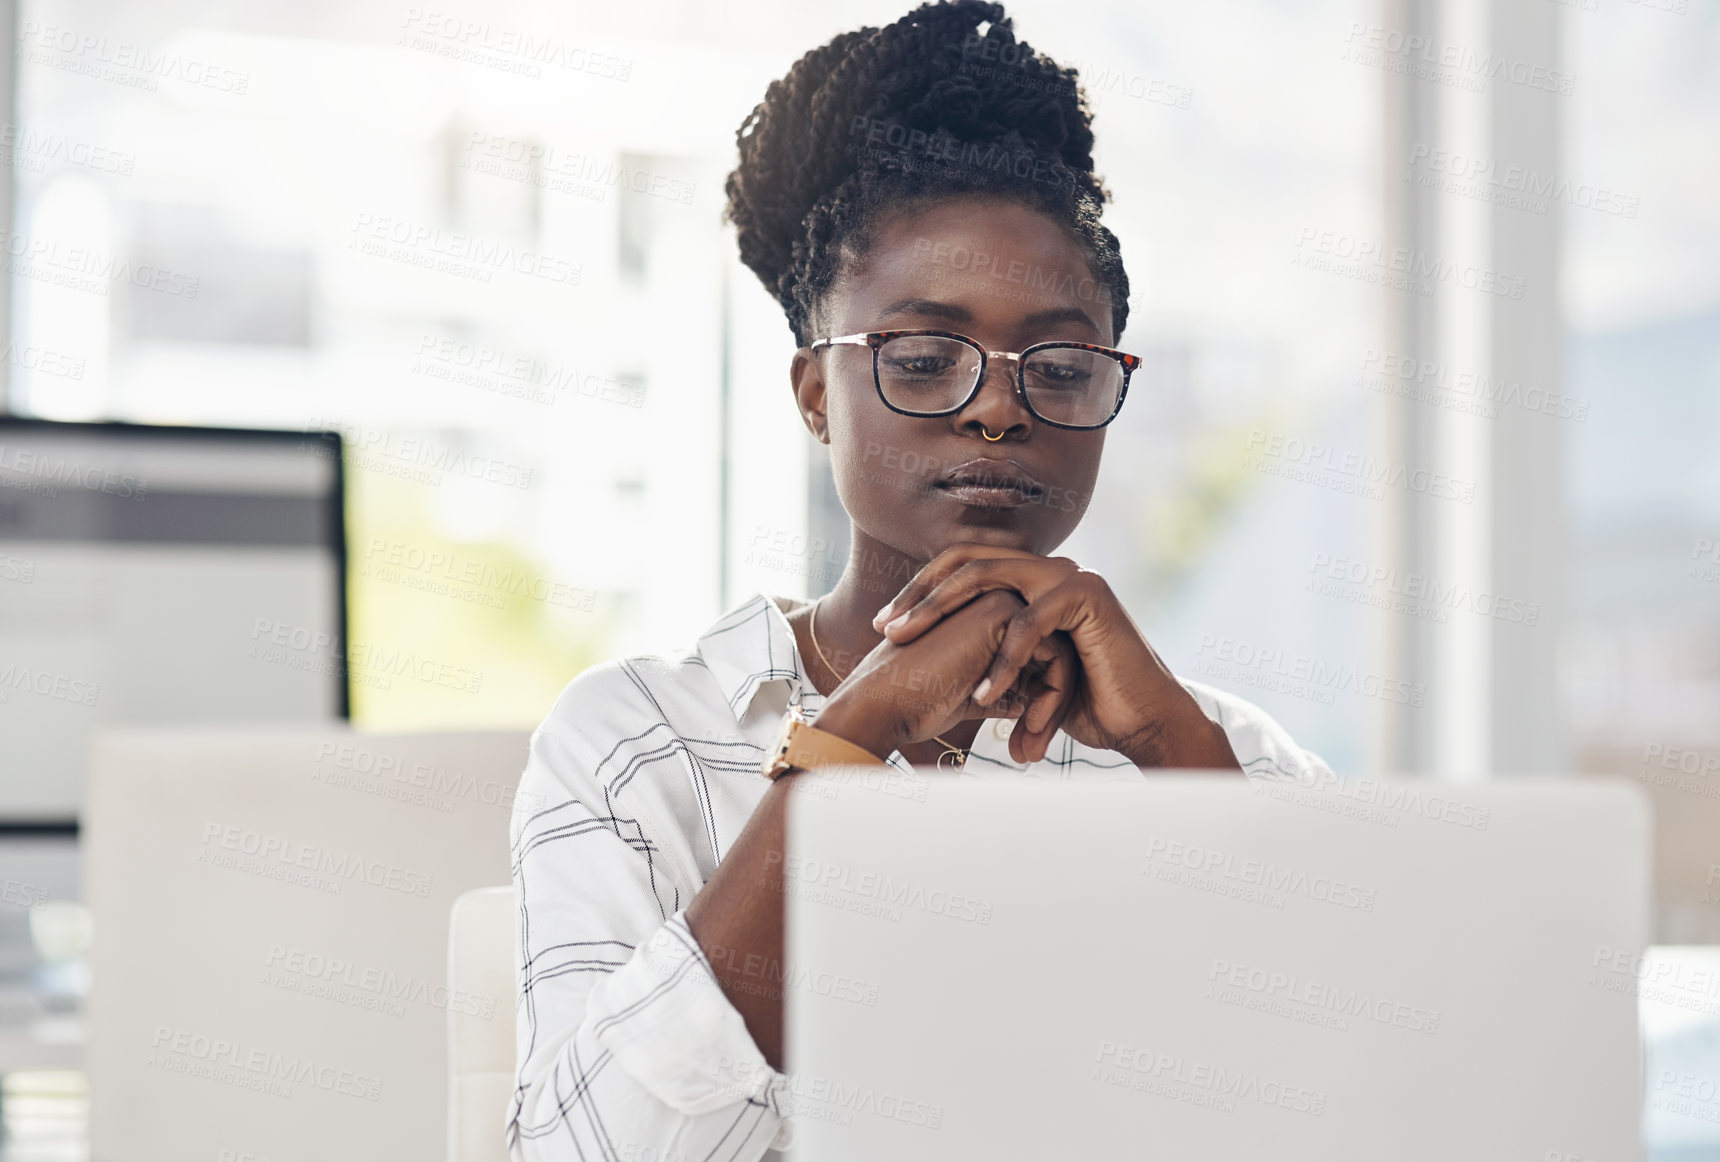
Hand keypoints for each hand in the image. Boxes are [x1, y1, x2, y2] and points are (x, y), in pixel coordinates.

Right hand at [816, 589, 1076, 765]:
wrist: (882, 704)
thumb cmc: (914, 705)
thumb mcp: (968, 696)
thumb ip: (1000, 692)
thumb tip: (1026, 703)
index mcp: (982, 617)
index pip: (1036, 655)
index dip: (1039, 699)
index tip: (1028, 739)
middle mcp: (993, 600)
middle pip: (1053, 651)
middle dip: (1053, 702)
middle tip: (1034, 748)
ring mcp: (1000, 599)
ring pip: (1061, 652)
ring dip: (1055, 704)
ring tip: (1032, 744)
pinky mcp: (1006, 614)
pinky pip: (1057, 655)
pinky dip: (1051, 697)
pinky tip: (1026, 725)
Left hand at [871, 545, 1239, 770]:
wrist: (1142, 724)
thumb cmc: (1084, 706)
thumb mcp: (1021, 678)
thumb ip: (987, 658)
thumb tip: (928, 661)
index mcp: (1032, 581)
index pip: (963, 567)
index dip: (921, 593)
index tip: (886, 627)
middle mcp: (1049, 568)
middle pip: (967, 562)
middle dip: (921, 595)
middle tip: (888, 629)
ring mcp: (1069, 576)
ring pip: (989, 579)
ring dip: (943, 613)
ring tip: (911, 643)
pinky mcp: (1088, 596)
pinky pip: (1027, 622)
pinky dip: (1001, 660)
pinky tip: (983, 696)